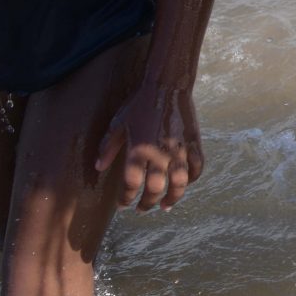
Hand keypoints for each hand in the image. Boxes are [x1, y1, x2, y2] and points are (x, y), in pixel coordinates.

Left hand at [94, 84, 203, 210]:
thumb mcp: (118, 124)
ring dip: (172, 198)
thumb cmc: (139, 104)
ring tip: (166, 205)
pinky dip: (191, 179)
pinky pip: (196, 169)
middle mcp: (159, 155)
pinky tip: (184, 184)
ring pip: (179, 184)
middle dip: (147, 204)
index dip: (125, 199)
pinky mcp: (193, 145)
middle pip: (154, 190)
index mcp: (137, 150)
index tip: (123, 206)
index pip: (131, 185)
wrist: (167, 87)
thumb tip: (99, 168)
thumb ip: (108, 147)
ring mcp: (179, 151)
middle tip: (142, 209)